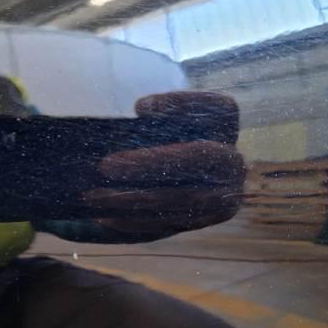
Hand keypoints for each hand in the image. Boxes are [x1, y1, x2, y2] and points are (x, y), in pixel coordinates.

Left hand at [87, 91, 244, 240]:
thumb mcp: (163, 122)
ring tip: (94, 197)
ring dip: (132, 200)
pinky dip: (133, 221)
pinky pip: (168, 223)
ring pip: (178, 199)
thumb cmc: (163, 138)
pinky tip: (104, 217)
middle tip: (104, 166)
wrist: (175, 178)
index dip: (182, 104)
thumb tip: (143, 111)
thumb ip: (158, 114)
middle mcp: (233, 162)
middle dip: (147, 163)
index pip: (219, 107)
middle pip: (195, 158)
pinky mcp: (203, 221)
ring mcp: (223, 196)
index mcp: (226, 125)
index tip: (138, 108)